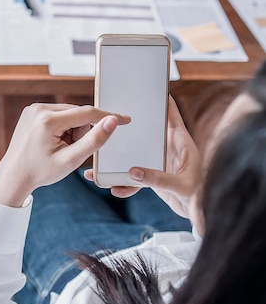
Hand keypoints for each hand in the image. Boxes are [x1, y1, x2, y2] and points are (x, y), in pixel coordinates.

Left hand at [0, 104, 129, 206]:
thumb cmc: (40, 172)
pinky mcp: (32, 111)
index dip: (108, 117)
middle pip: (78, 114)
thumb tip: (113, 121)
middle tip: (69, 151)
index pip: (87, 113)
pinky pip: (58, 115)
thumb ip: (94, 141)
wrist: (14, 176)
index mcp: (48, 120)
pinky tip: (53, 142)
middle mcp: (39, 109)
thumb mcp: (71, 160)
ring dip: (72, 130)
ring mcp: (33, 108)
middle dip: (81, 132)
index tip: (126, 120)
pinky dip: (63, 127)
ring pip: (69, 114)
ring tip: (59, 148)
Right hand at [84, 97, 199, 219]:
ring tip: (101, 163)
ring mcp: (159, 162)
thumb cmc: (200, 195)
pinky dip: (124, 183)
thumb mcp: (180, 185)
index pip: (171, 116)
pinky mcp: (153, 177)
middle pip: (146, 132)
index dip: (162, 101)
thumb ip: (156, 178)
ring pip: (135, 154)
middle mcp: (168, 149)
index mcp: (181, 143)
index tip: (148, 89)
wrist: (201, 215)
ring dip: (119, 159)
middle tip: (111, 120)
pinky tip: (114, 188)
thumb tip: (131, 171)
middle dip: (129, 128)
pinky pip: (134, 177)